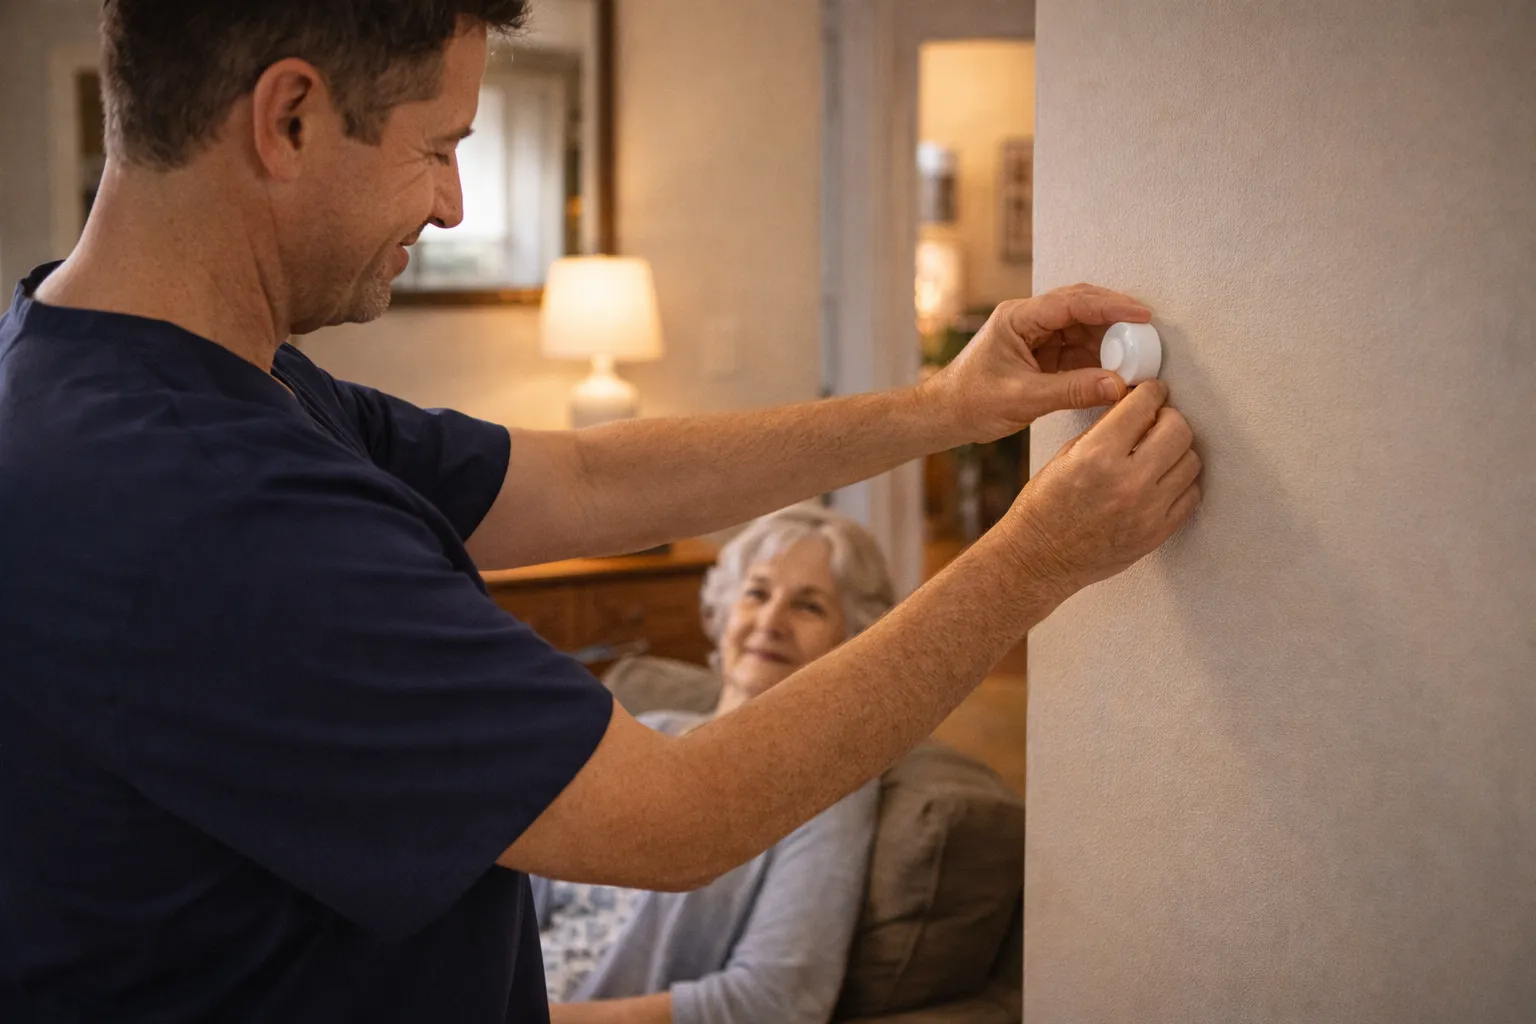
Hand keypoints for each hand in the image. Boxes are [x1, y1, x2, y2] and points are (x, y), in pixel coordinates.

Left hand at [922, 284, 1151, 441]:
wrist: (945, 416)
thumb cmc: (970, 402)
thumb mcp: (1023, 398)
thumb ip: (1071, 391)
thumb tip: (1118, 385)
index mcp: (1018, 318)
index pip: (1072, 302)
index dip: (1110, 306)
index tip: (1141, 315)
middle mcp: (1029, 320)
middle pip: (1082, 307)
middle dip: (1116, 318)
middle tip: (1147, 334)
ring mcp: (1037, 336)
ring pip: (1083, 328)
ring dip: (1110, 340)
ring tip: (1137, 355)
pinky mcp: (1043, 354)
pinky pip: (1079, 349)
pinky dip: (1099, 358)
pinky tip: (1117, 370)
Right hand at [1003, 381, 1201, 593]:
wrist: (1039, 559)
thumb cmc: (1044, 509)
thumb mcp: (1065, 457)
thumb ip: (1105, 431)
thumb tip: (1136, 409)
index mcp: (1097, 456)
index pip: (1144, 406)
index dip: (1151, 393)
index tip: (1152, 393)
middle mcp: (1127, 482)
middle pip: (1178, 430)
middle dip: (1168, 418)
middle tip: (1157, 422)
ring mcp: (1147, 511)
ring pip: (1191, 461)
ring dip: (1177, 451)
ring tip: (1158, 453)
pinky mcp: (1157, 533)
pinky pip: (1191, 495)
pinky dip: (1181, 483)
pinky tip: (1162, 480)